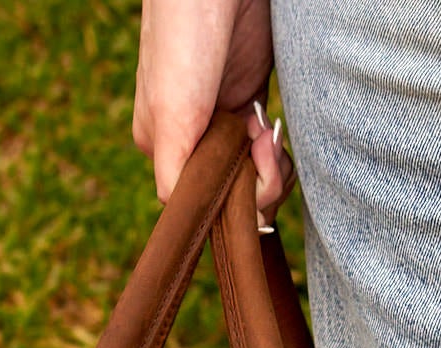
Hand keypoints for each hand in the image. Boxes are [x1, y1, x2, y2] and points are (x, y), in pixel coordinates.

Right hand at [133, 0, 291, 217]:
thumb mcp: (170, 113)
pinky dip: (276, 150)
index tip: (246, 169)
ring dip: (269, 167)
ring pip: (251, 175)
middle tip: (261, 145)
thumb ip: (171, 172)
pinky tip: (271, 128)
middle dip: (255, 184)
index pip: (199, 202)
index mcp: (164, 147)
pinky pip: (266, 149)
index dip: (230, 202)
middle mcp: (191, 139)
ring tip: (265, 132)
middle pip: (230, 193)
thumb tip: (181, 216)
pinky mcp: (249, 100)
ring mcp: (222, 121)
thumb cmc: (184, 38)